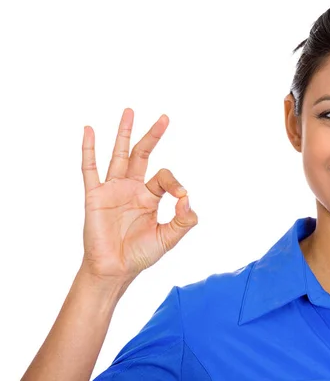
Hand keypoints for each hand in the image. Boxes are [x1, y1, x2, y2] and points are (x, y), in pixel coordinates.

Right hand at [80, 108, 197, 282]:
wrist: (115, 269)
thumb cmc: (141, 254)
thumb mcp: (170, 237)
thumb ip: (184, 219)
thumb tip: (188, 197)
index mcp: (150, 196)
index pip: (164, 176)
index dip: (175, 183)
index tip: (181, 198)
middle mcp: (131, 188)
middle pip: (142, 154)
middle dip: (152, 135)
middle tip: (164, 117)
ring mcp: (112, 189)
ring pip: (118, 155)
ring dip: (123, 133)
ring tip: (129, 111)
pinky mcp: (95, 195)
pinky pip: (90, 169)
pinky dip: (89, 149)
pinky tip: (89, 130)